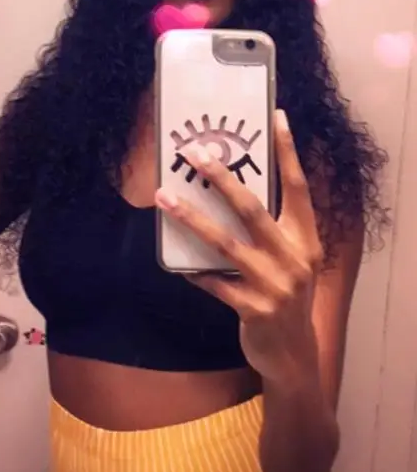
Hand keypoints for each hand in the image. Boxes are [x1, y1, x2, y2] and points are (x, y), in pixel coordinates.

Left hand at [154, 110, 323, 383]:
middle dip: (222, 177)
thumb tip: (233, 194)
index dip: (289, 152)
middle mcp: (294, 257)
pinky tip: (175, 262)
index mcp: (307, 239)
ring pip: (223, 242)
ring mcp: (274, 284)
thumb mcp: (293, 261)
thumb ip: (274, 232)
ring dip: (190, 217)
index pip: (298, 187)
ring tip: (163, 196)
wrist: (292, 354)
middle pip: (252, 207)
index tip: (278, 117)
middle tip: (196, 153)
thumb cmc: (288, 297)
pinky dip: (193, 270)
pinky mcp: (253, 307)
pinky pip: (212, 282)